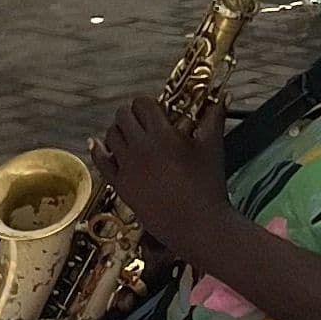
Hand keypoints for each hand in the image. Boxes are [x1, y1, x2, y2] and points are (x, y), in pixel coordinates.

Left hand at [91, 99, 231, 250]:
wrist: (198, 225)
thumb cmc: (208, 185)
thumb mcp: (212, 148)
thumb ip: (214, 117)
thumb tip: (223, 95)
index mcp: (163, 135)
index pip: (142, 104)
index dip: (148, 104)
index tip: (156, 110)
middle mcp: (140, 148)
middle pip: (123, 116)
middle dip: (132, 115)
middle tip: (143, 122)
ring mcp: (127, 167)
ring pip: (110, 136)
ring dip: (119, 131)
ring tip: (131, 135)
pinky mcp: (120, 185)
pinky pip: (101, 162)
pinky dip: (98, 150)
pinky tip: (97, 143)